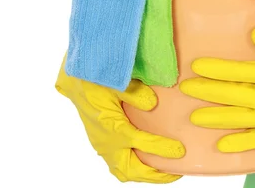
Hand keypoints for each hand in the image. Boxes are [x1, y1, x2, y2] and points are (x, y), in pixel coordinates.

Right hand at [56, 57, 184, 182]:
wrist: (75, 80)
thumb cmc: (97, 78)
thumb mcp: (115, 81)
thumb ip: (133, 92)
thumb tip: (153, 102)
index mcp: (110, 127)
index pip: (140, 143)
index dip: (161, 148)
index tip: (179, 150)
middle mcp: (106, 141)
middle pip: (130, 169)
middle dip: (154, 175)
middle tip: (174, 172)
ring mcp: (103, 145)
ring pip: (122, 170)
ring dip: (143, 174)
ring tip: (163, 172)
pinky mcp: (102, 143)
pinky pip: (117, 164)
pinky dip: (134, 167)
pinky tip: (146, 161)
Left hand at [180, 27, 254, 152]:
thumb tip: (253, 34)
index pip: (238, 71)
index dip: (215, 69)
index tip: (196, 66)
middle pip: (232, 94)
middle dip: (207, 92)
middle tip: (185, 90)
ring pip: (239, 117)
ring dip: (215, 117)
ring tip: (194, 117)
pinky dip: (240, 143)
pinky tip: (222, 146)